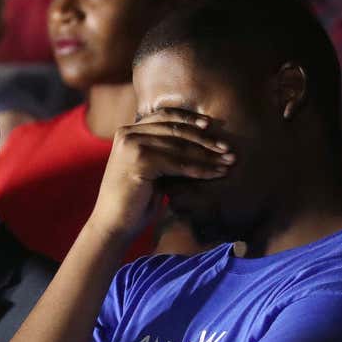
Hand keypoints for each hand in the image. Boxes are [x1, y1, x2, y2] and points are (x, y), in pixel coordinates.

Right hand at [86, 107, 233, 241]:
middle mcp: (127, 133)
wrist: (112, 225)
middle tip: (228, 147)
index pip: (164, 117)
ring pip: (179, 146)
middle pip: (175, 129)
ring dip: (208, 154)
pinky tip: (216, 174)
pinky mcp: (139, 161)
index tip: (212, 125)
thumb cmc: (134, 201)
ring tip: (228, 161)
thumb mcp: (150, 169)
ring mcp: (131, 145)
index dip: (190, 119)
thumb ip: (164, 152)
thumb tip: (197, 141)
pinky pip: (178, 163)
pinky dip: (200, 169)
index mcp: (127, 131)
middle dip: (205, 138)